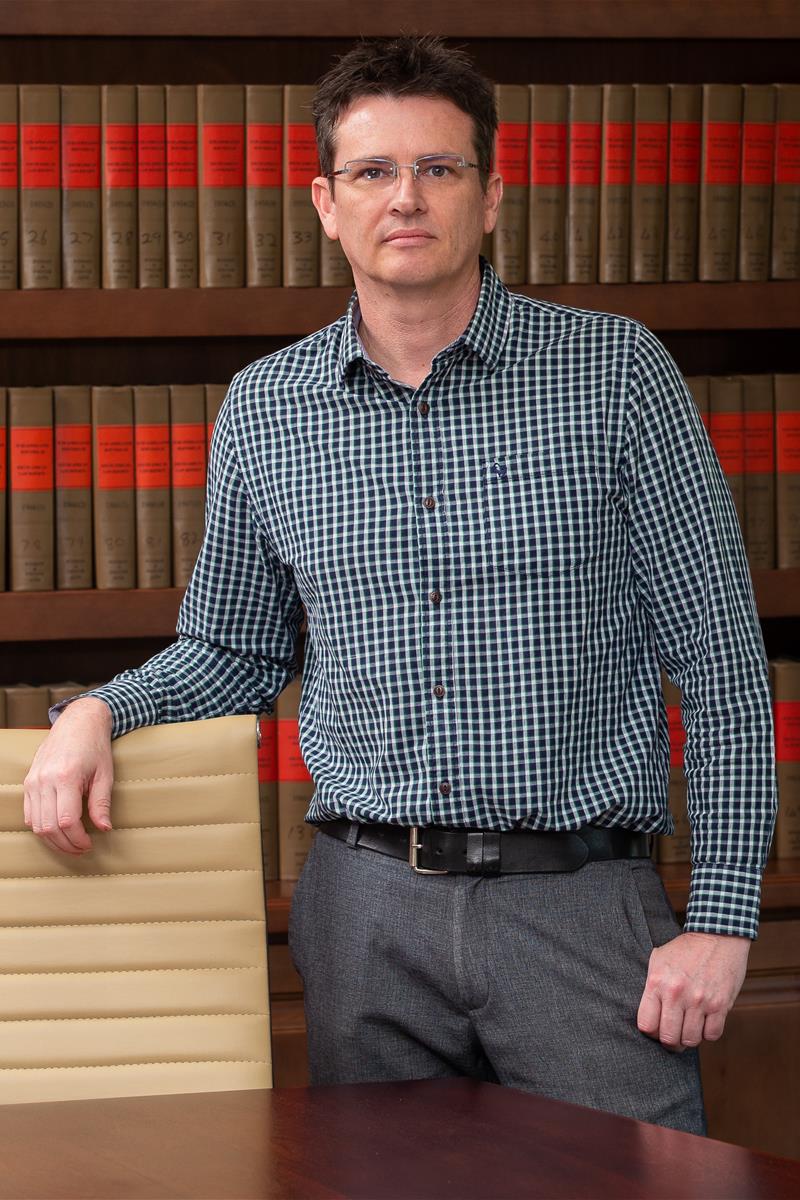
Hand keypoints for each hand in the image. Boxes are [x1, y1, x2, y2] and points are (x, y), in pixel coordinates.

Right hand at [23, 697, 113, 856]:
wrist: (78, 723)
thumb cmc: (94, 747)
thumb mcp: (105, 774)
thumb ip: (101, 803)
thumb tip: (104, 828)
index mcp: (66, 777)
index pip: (66, 821)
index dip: (77, 839)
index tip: (89, 844)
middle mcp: (45, 780)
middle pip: (48, 827)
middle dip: (66, 844)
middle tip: (81, 849)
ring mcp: (33, 781)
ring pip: (35, 824)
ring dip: (53, 840)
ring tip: (70, 843)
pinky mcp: (28, 782)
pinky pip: (29, 814)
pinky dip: (41, 827)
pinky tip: (57, 831)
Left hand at [636, 931, 749, 1050]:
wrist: (717, 936)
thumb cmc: (685, 949)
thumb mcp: (658, 960)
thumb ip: (651, 986)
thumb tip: (646, 1014)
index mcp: (657, 982)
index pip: (647, 1025)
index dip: (651, 1032)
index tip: (657, 1029)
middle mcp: (677, 993)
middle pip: (669, 1038)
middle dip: (670, 1042)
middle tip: (673, 1036)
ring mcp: (700, 1000)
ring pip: (691, 1040)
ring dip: (689, 1039)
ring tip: (689, 1029)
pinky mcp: (720, 1004)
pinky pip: (712, 1035)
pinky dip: (708, 1033)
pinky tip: (705, 1022)